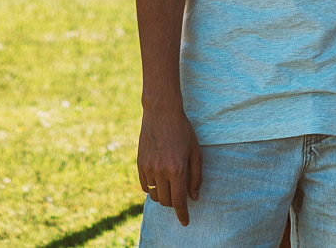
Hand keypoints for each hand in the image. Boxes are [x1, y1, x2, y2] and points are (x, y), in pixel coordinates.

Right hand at [137, 102, 201, 225]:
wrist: (161, 112)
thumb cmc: (182, 130)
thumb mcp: (196, 152)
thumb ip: (196, 176)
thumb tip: (194, 197)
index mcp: (177, 169)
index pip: (179, 201)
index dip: (182, 214)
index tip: (185, 222)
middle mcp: (161, 171)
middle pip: (166, 201)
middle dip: (174, 203)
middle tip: (180, 196)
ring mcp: (148, 168)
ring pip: (155, 196)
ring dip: (163, 196)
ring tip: (170, 187)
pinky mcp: (140, 164)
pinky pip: (145, 186)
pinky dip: (152, 188)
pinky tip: (159, 180)